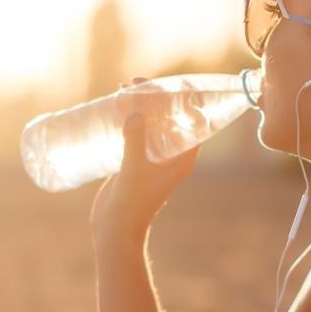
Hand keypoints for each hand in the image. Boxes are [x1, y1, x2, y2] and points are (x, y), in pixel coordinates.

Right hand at [89, 77, 202, 240]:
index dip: (187, 101)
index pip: (195, 123)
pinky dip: (130, 119)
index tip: (172, 83)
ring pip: (153, 124)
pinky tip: (115, 107)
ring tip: (123, 89)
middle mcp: (173, 156)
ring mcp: (154, 158)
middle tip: (137, 82)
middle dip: (157, 98)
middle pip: (171, 118)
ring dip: (141, 106)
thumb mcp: (134, 169)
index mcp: (183, 159)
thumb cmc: (131, 204)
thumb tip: (135, 112)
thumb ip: (135, 141)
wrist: (116, 228)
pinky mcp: (137, 161)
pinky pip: (138, 133)